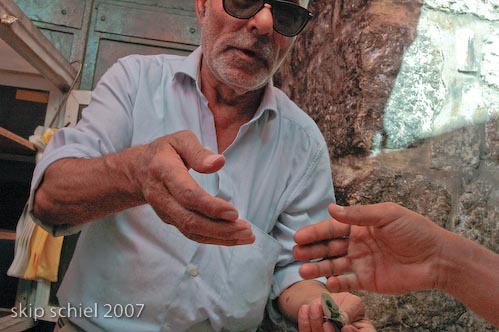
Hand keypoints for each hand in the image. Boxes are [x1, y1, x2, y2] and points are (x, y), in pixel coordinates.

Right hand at [138, 130, 254, 245]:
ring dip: (220, 237)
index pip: (187, 194)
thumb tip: (219, 162)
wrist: (138, 170)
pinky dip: (214, 239)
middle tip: (246, 230)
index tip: (234, 212)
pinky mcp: (171, 220)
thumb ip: (198, 151)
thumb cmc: (165, 151)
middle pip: (190, 220)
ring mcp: (165, 211)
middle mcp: (162, 196)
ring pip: (191, 231)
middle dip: (220, 228)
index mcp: (164, 171)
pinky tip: (234, 237)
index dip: (210, 206)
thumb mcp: (180, 140)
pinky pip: (192, 234)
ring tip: (246, 236)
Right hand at [293, 203, 443, 293]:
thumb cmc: (415, 231)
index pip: (333, 228)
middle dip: (312, 250)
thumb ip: (359, 214)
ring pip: (334, 265)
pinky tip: (327, 283)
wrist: (438, 258)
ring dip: (318, 267)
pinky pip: (348, 282)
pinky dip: (336, 283)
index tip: (299, 236)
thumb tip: (331, 209)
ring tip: (302, 271)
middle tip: (296, 253)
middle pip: (329, 247)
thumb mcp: (387, 215)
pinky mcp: (368, 281)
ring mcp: (362, 263)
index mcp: (361, 226)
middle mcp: (357, 244)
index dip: (316, 232)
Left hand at [298, 292, 374, 331]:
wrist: (329, 302)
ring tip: (315, 307)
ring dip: (316, 323)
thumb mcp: (353, 302)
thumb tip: (341, 319)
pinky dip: (304, 322)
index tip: (346, 327)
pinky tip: (305, 309)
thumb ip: (350, 310)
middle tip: (327, 321)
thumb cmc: (346, 303)